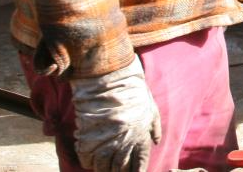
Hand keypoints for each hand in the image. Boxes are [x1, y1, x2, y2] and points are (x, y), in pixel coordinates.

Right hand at [70, 55, 161, 171]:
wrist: (110, 80)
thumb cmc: (133, 92)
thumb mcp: (151, 108)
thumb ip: (154, 127)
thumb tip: (155, 142)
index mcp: (141, 136)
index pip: (140, 163)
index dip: (137, 171)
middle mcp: (124, 143)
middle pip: (121, 168)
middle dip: (120, 171)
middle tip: (118, 170)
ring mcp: (105, 142)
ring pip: (103, 167)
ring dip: (104, 169)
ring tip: (105, 167)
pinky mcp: (87, 139)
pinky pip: (87, 160)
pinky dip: (89, 162)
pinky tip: (92, 159)